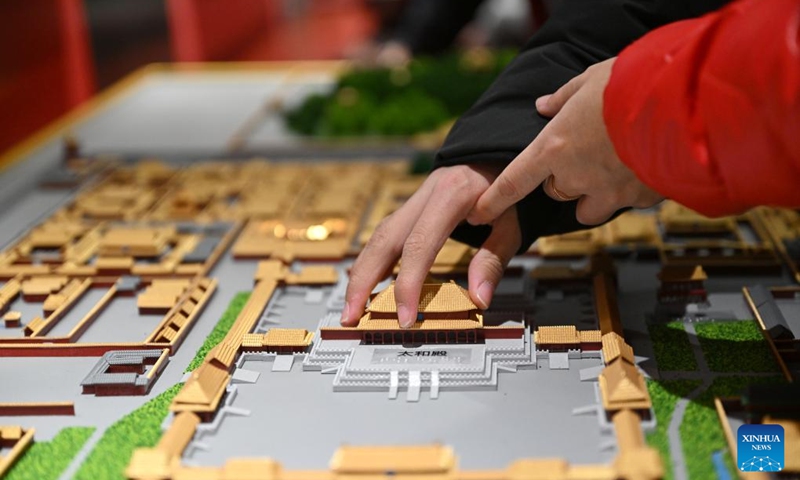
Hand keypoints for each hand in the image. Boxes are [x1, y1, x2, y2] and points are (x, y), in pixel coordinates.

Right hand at [341, 165, 520, 327]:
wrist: (499, 152)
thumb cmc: (510, 185)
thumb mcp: (513, 222)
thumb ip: (493, 259)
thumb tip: (479, 299)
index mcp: (450, 195)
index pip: (419, 245)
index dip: (407, 284)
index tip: (405, 317)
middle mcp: (424, 196)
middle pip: (383, 240)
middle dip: (363, 281)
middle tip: (350, 316)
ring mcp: (415, 201)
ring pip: (378, 237)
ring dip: (361, 273)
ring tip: (352, 307)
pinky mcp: (413, 208)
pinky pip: (386, 235)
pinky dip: (373, 261)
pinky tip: (367, 283)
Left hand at [467, 58, 662, 226]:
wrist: (682, 102)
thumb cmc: (630, 84)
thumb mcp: (590, 79)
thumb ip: (563, 97)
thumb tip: (544, 105)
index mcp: (553, 148)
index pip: (512, 182)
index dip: (494, 200)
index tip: (479, 213)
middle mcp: (575, 176)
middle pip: (556, 192)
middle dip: (564, 180)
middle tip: (585, 153)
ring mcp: (607, 192)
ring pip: (588, 209)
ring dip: (593, 196)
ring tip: (614, 167)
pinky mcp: (638, 199)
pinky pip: (627, 202)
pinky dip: (631, 190)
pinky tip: (645, 164)